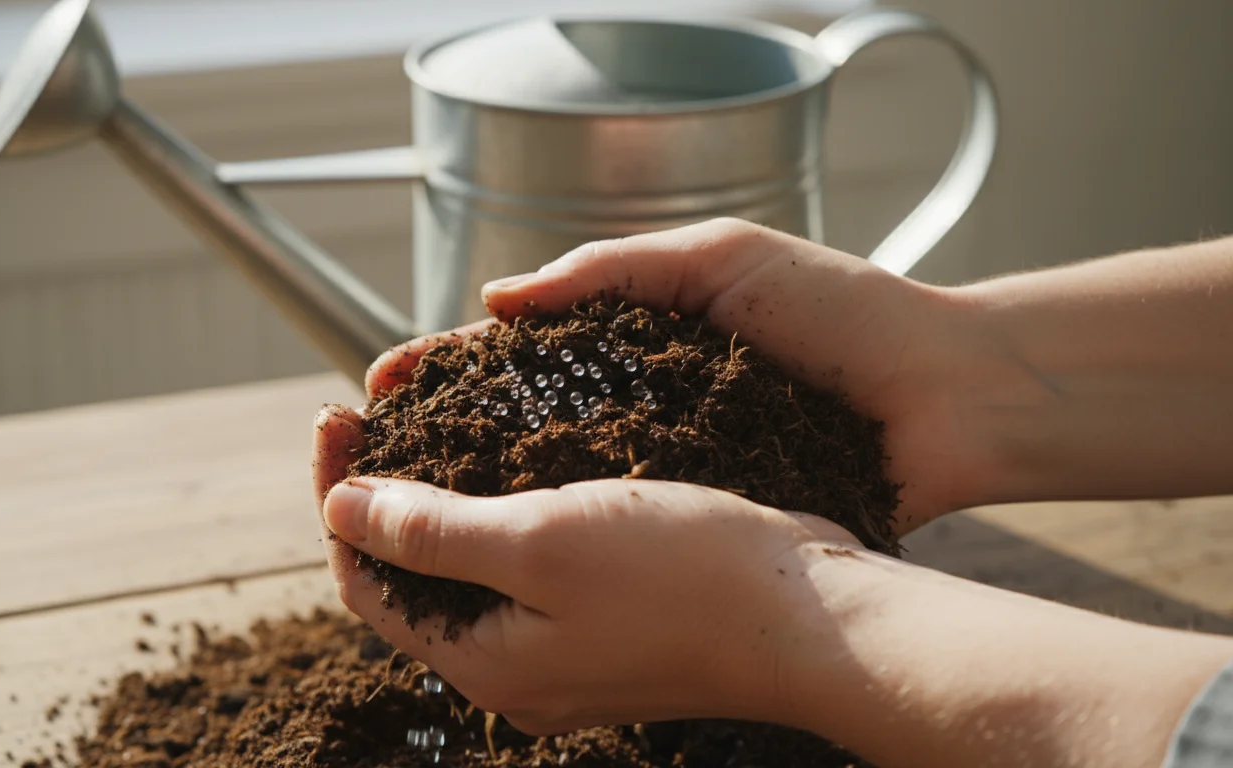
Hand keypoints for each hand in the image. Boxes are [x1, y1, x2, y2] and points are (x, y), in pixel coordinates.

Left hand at [318, 469, 865, 734]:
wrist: (812, 617)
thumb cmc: (684, 577)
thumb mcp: (540, 542)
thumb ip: (432, 532)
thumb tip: (339, 509)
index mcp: (484, 662)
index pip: (366, 581)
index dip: (336, 499)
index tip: (334, 417)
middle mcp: (516, 669)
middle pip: (412, 578)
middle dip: (381, 493)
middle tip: (373, 413)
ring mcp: (566, 649)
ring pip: (471, 569)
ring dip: (440, 497)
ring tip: (431, 422)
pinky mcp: (610, 621)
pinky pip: (529, 566)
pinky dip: (502, 510)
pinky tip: (512, 457)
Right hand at [367, 218, 1017, 532]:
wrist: (949, 397)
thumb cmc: (846, 314)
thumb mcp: (722, 260)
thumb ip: (611, 269)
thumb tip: (498, 299)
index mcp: (635, 342)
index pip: (515, 356)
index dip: (442, 371)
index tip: (378, 386)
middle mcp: (638, 413)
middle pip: (516, 431)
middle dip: (434, 444)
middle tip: (362, 461)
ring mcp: (668, 474)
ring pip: (557, 494)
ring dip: (481, 504)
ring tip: (406, 515)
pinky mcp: (706, 526)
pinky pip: (623, 539)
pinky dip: (564, 548)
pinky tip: (504, 561)